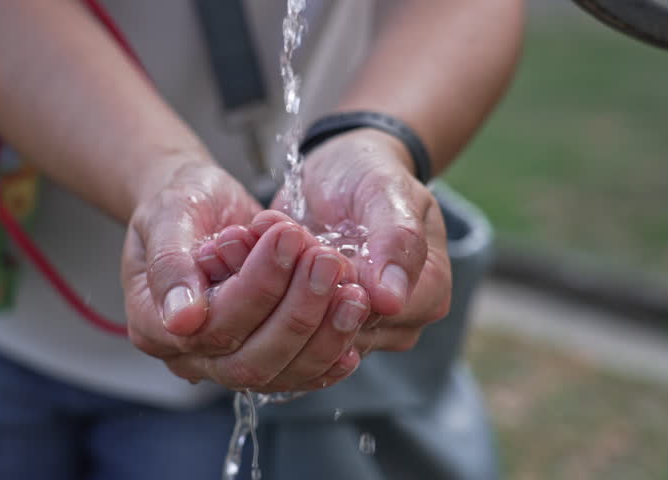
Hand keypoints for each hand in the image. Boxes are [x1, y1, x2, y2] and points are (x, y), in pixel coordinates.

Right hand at [122, 165, 368, 391]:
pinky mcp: (261, 354)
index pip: (213, 325)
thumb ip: (170, 263)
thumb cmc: (179, 202)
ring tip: (353, 292)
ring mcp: (226, 360)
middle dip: (297, 312)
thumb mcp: (168, 215)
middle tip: (328, 262)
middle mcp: (189, 354)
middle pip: (250, 360)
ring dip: (323, 335)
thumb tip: (183, 319)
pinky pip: (298, 371)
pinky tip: (353, 324)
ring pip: (280, 372)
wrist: (198, 204)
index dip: (257, 287)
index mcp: (153, 324)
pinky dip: (330, 351)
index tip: (290, 239)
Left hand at [272, 129, 451, 354]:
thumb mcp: (387, 192)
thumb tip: (390, 301)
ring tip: (251, 236)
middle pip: (334, 330)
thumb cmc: (372, 174)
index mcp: (426, 296)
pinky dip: (256, 286)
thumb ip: (395, 241)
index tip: (300, 240)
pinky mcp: (314, 322)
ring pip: (300, 331)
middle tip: (269, 231)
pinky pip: (280, 321)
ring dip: (268, 284)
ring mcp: (352, 328)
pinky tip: (240, 251)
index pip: (372, 317)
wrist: (343, 168)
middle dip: (292, 281)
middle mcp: (394, 324)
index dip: (329, 285)